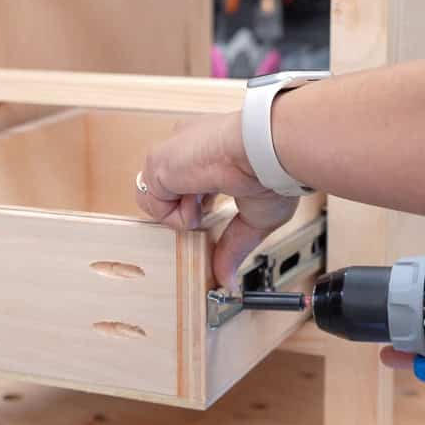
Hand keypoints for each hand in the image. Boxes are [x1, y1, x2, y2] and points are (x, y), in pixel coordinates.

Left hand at [135, 112, 297, 288]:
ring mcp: (170, 153)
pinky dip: (175, 214)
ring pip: (158, 196)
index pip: (190, 175)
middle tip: (210, 211)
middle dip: (185, 209)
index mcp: (210, 147)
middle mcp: (187, 145)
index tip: (217, 209)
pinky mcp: (156, 163)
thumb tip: (228, 279)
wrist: (265, 151)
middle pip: (168, 185)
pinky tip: (199, 200)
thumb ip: (234, 246)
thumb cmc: (273, 169)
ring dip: (183, 211)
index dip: (199, 200)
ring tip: (209, 201)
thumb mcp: (255, 216)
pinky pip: (151, 202)